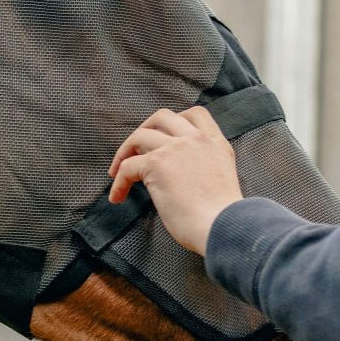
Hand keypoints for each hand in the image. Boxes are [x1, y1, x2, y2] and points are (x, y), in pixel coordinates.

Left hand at [108, 106, 241, 255]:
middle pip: (162, 116)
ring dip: (124, 152)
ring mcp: (175, 148)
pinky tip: (118, 196)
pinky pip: (127, 166)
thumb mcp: (220, 177)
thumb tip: (175, 171)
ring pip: (139, 135)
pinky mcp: (157, 163)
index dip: (175, 120)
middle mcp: (196, 139)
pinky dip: (118, 181)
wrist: (222, 227)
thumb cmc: (222, 216)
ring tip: (118, 172)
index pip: (196, 114)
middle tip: (135, 150)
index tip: (164, 135)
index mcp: (215, 143)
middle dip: (144, 128)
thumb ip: (202, 164)